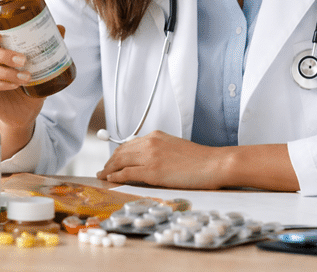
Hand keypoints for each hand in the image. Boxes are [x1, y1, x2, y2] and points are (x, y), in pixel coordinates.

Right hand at [0, 25, 58, 154]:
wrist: (24, 111)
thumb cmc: (27, 84)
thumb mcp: (40, 65)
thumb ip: (46, 46)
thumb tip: (60, 28)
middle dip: (4, 54)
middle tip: (23, 60)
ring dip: (7, 72)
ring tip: (26, 77)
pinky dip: (2, 84)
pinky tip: (15, 85)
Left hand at [96, 131, 228, 188]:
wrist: (213, 163)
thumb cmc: (199, 159)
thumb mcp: (175, 147)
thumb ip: (159, 150)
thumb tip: (147, 160)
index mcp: (156, 136)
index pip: (129, 144)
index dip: (118, 154)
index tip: (113, 161)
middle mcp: (150, 143)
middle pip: (121, 152)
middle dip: (110, 162)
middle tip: (104, 170)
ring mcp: (150, 157)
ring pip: (120, 161)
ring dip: (109, 169)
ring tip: (103, 176)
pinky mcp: (152, 171)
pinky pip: (127, 173)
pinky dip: (116, 176)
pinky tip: (111, 179)